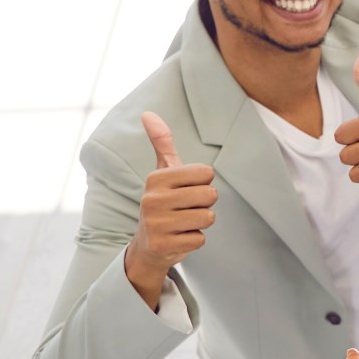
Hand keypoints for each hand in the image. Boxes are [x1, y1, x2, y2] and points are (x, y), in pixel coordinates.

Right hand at [124, 112, 218, 304]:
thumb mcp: (163, 172)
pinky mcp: (163, 245)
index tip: (186, 190)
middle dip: (204, 204)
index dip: (203, 183)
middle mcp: (152, 199)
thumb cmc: (164, 202)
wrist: (148, 244)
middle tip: (186, 208)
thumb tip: (147, 113)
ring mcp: (156, 223)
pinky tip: (178, 238)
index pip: (207, 174)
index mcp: (156, 178)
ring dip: (201, 222)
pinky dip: (194, 239)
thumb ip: (161, 143)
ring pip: (208, 218)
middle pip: (211, 196)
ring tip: (182, 223)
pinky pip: (201, 239)